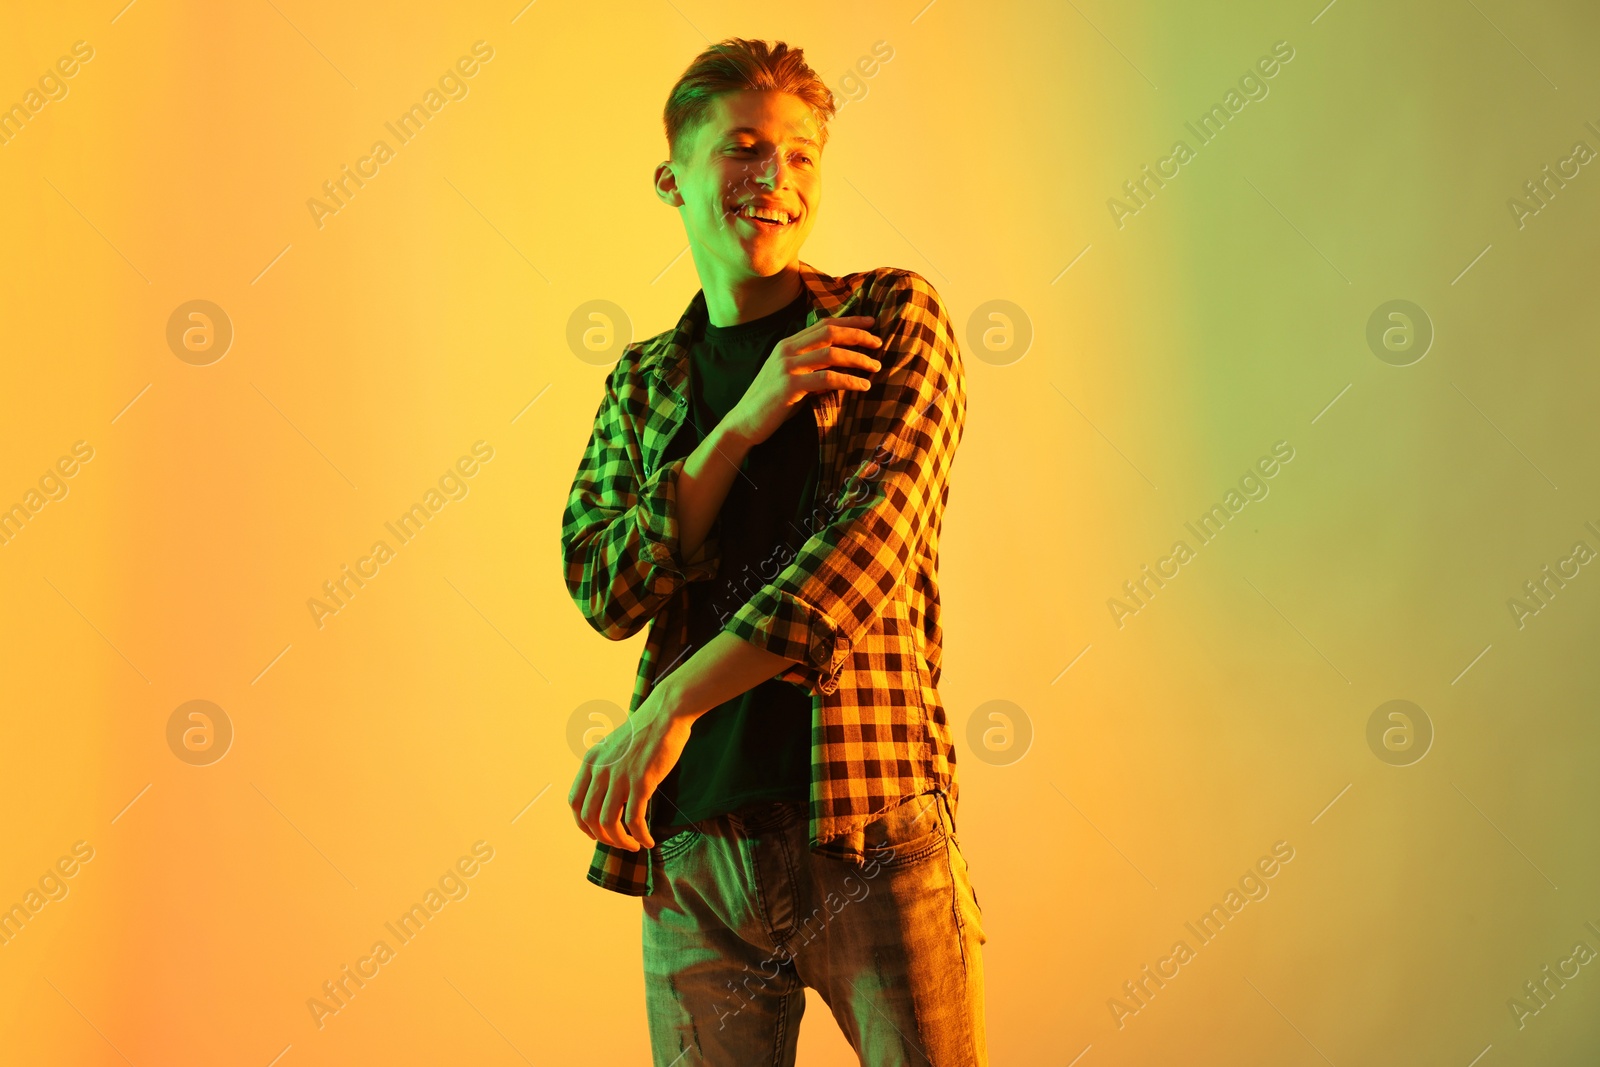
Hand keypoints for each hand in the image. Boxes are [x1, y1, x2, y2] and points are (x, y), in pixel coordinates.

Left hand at [568, 688, 693, 850]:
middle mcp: (600, 770)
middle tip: (617, 843)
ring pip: (608, 823)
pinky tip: (648, 841)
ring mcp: (620, 776)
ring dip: (620, 841)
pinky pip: (634, 820)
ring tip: (633, 846)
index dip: (582, 823)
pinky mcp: (641, 781)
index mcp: (591, 761)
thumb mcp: (615, 747)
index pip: (574, 801)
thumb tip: (609, 796)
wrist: (666, 712)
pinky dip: (639, 836)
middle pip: (588, 817)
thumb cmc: (646, 729)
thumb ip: (607, 768)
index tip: (596, 833)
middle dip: (601, 837)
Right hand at [723, 316, 882, 447]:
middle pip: (830, 333)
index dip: (849, 321)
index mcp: (788, 344)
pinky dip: (849, 380)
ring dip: (858, 358)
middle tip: (879, 343)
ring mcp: (787, 366)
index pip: (823, 324)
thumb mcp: (793, 379)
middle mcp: (787, 350)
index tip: (871, 324)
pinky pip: (827, 378)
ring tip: (876, 367)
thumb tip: (842, 368)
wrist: (744, 422)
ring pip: (831, 353)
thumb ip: (813, 369)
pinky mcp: (790, 385)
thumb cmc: (771, 403)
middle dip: (858, 335)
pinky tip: (863, 386)